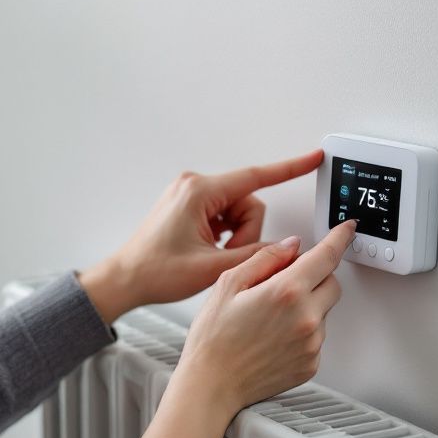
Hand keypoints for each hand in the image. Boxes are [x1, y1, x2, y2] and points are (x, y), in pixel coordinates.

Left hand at [79, 150, 324, 322]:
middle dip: (245, 233)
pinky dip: (223, 235)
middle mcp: (194, 186)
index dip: (290, 168)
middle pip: (247, 203)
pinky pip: (223, 215)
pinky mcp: (188, 206)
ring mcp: (190, 195)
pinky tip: (206, 251)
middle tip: (225, 256)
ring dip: (234, 236)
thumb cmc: (154, 271)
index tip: (313, 158)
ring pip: (237, 211)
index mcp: (199, 192)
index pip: (257, 176)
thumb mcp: (213, 268)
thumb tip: (286, 247)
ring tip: (211, 256)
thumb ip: (256, 254)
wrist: (124, 279)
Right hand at [171, 218, 355, 420]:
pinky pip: (316, 338)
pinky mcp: (311, 364)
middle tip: (283, 285)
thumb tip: (291, 246)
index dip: (339, 238)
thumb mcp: (228, 285)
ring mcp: (311, 344)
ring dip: (307, 307)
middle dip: (315, 277)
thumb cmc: (213, 339)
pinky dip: (301, 332)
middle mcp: (306, 318)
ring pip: (323, 311)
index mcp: (286, 292)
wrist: (211, 385)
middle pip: (332, 283)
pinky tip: (272, 338)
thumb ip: (265, 259)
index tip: (347, 230)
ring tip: (268, 320)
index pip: (326, 256)